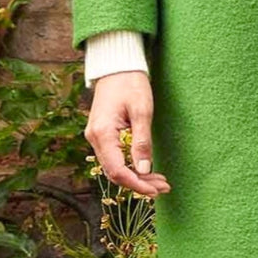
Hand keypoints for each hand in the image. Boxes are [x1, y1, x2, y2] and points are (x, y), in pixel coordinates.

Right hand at [83, 70, 171, 197]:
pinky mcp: (102, 135)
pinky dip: (130, 166)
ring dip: (136, 176)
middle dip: (139, 183)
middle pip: (115, 173)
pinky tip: (146, 169)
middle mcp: (94, 138)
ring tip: (159, 181)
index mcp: (102, 133)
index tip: (155, 190)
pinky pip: (114, 157)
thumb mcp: (142, 111)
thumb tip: (144, 169)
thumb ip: (142, 141)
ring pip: (115, 167)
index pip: (117, 170)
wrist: (117, 67)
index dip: (136, 184)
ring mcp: (96, 137)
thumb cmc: (130, 84)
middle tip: (163, 187)